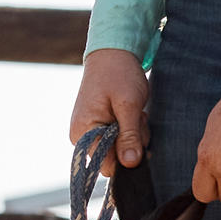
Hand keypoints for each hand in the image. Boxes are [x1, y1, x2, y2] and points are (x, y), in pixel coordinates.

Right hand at [70, 47, 150, 171]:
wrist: (113, 53)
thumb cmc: (119, 74)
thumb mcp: (129, 105)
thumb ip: (129, 136)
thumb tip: (130, 164)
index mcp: (84, 132)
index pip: (106, 166)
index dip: (126, 159)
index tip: (138, 138)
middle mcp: (82, 136)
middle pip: (114, 159)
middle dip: (132, 143)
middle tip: (137, 118)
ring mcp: (90, 131)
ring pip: (119, 149)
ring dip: (134, 134)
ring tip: (134, 112)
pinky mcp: (99, 127)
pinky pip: (118, 139)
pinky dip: (130, 129)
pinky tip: (131, 113)